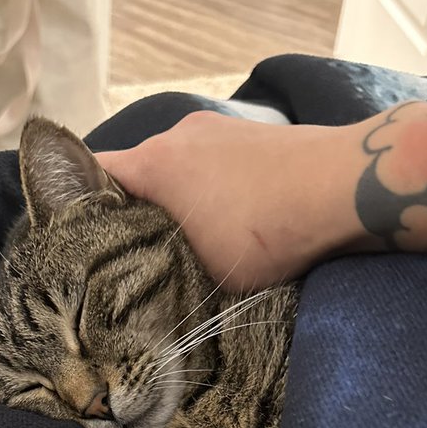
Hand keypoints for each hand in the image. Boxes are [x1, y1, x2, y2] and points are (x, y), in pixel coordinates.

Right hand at [97, 111, 363, 292]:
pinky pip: (216, 168)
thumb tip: (150, 297)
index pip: (94, 176)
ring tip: (191, 246)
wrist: (344, 189)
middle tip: (140, 258)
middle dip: (136, 216)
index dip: (82, 212)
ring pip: (180, 172)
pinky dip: (214, 195)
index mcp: (155, 163)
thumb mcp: (205, 271)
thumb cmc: (266, 231)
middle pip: (138, 176)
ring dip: (180, 206)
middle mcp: (179, 135)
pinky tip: (232, 227)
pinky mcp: (254, 136)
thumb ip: (167, 273)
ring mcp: (219, 130)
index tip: (85, 246)